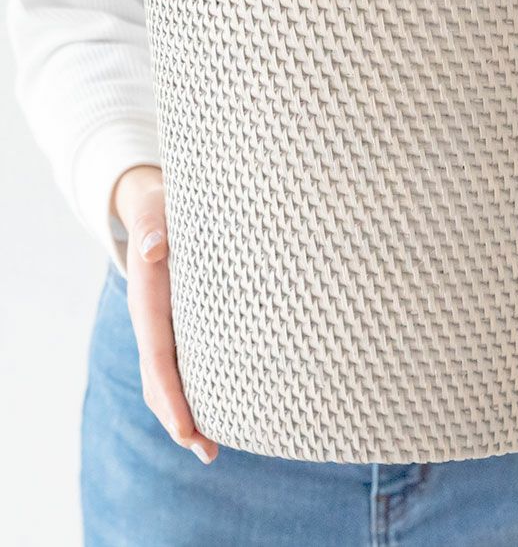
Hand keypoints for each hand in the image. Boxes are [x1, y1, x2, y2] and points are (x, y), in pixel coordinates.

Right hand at [112, 164, 218, 464]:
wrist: (156, 208)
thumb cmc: (163, 209)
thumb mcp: (158, 211)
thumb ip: (155, 227)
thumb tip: (154, 248)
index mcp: (149, 302)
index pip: (158, 358)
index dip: (172, 396)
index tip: (187, 430)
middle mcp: (155, 321)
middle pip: (162, 380)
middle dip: (181, 419)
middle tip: (209, 452)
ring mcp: (168, 326)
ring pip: (171, 377)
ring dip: (189, 412)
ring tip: (213, 446)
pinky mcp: (183, 323)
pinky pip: (185, 362)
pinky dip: (198, 389)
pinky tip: (225, 403)